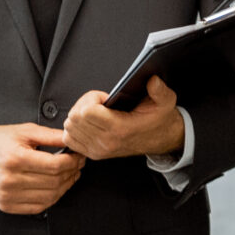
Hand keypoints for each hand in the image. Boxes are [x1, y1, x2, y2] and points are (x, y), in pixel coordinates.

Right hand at [0, 123, 83, 214]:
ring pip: (49, 197)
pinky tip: (56, 188)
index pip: (55, 166)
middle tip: (77, 164)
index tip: (78, 156)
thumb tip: (72, 138)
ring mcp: (7, 196)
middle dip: (72, 173)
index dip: (73, 162)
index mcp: (15, 159)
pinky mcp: (6, 205)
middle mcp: (10, 180)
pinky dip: (52, 198)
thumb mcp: (24, 131)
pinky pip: (38, 207)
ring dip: (65, 187)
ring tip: (69, 175)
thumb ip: (50, 136)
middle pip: (54, 182)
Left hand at [63, 76, 185, 161]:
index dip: (92, 98)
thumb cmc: (159, 120)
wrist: (161, 139)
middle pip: (74, 118)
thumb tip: (152, 80)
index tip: (104, 98)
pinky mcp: (94, 154)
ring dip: (78, 116)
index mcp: (120, 128)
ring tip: (94, 113)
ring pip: (69, 128)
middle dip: (83, 105)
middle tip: (98, 103)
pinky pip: (69, 140)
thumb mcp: (165, 102)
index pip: (86, 112)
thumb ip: (159, 90)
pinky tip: (88, 123)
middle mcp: (106, 141)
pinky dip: (74, 129)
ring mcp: (98, 150)